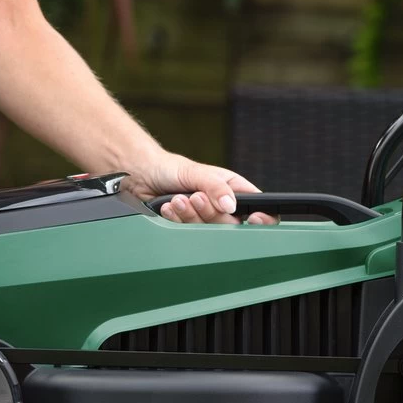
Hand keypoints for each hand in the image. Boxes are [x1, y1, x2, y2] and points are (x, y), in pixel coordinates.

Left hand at [122, 152, 278, 224]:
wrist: (141, 176)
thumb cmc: (170, 168)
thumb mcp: (196, 172)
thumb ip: (215, 187)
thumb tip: (231, 204)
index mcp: (232, 189)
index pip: (258, 206)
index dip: (262, 217)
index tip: (252, 218)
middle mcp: (221, 206)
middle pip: (231, 224)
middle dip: (210, 213)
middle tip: (195, 198)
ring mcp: (204, 219)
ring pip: (209, 231)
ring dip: (190, 216)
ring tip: (177, 200)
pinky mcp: (187, 228)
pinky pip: (188, 234)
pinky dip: (177, 221)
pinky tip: (169, 207)